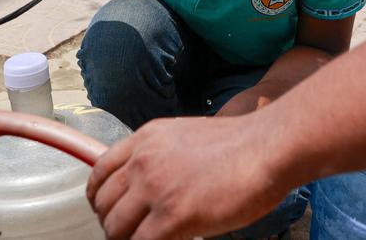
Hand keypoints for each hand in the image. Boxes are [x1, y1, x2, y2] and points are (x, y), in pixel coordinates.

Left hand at [86, 114, 289, 239]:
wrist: (266, 148)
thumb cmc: (240, 145)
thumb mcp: (187, 136)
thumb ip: (162, 156)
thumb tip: (152, 187)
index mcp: (146, 139)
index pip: (100, 172)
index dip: (99, 199)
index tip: (107, 211)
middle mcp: (144, 161)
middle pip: (104, 204)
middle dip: (113, 224)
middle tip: (130, 235)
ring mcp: (156, 189)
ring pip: (115, 229)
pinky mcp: (173, 217)